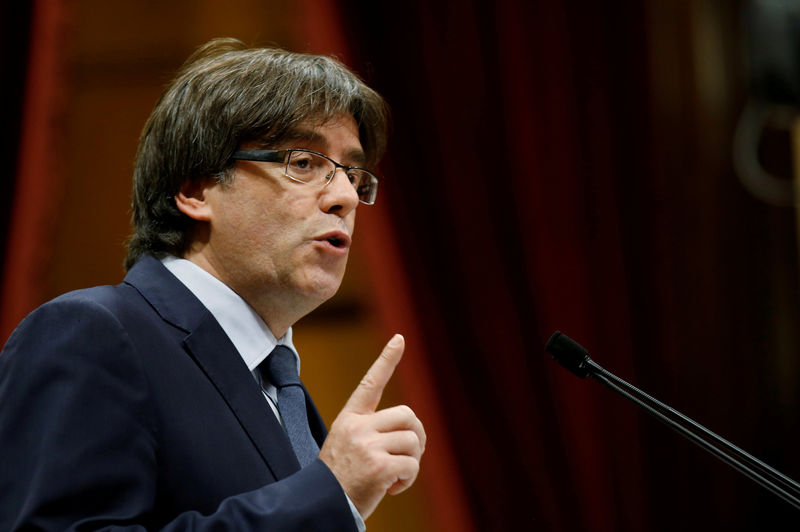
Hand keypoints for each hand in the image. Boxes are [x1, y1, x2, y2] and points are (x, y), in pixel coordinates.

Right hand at [318, 334, 425, 518]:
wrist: (321, 504)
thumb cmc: (338, 479)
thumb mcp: (348, 445)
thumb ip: (373, 432)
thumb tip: (411, 432)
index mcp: (350, 418)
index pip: (370, 382)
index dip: (387, 359)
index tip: (400, 338)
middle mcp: (358, 427)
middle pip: (408, 415)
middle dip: (417, 435)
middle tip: (409, 454)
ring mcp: (368, 446)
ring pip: (413, 440)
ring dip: (412, 460)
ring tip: (395, 475)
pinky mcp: (378, 466)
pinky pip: (412, 465)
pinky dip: (408, 479)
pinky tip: (391, 488)